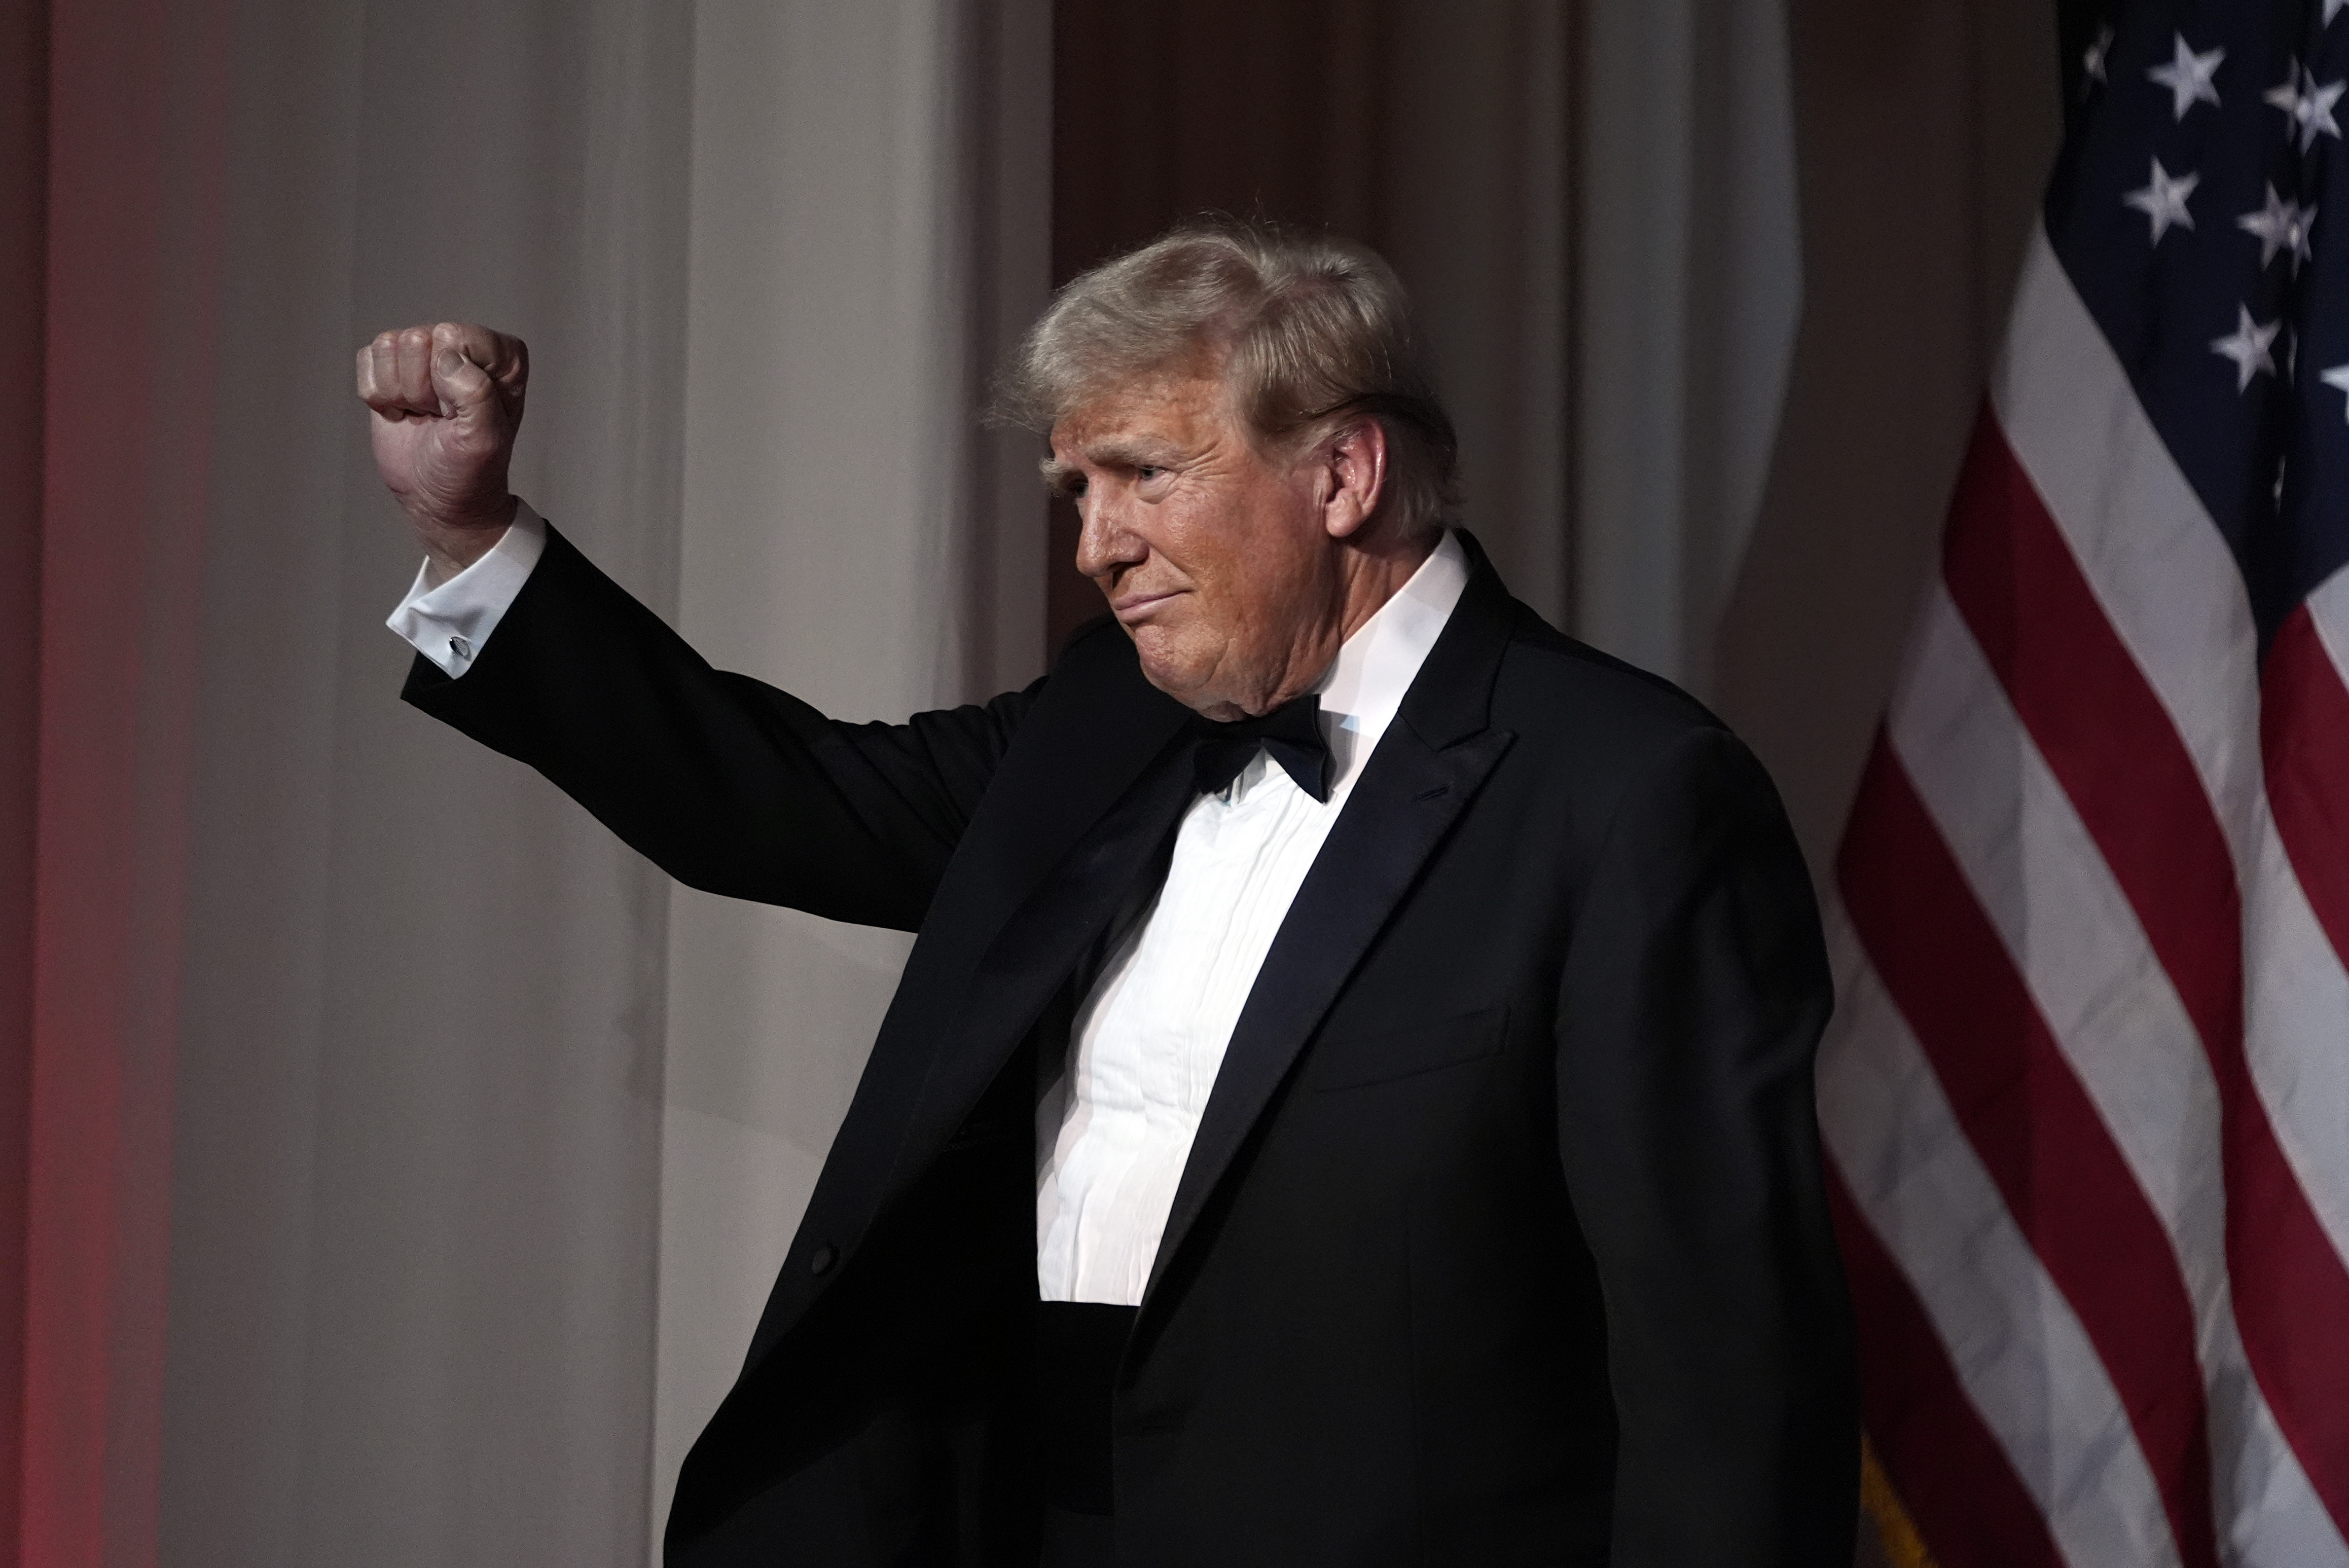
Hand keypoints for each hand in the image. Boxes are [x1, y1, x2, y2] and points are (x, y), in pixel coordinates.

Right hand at [356, 323, 528, 578]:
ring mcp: (425, 353)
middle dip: (422, 388)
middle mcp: (463, 346)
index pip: (456, 336)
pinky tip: (402, 411)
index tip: (459, 413)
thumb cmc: (470, 471)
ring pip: (388, 347)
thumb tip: (447, 359)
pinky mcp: (391, 366)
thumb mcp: (485, 440)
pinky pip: (366, 361)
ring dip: (400, 392)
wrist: (438, 497)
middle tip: (440, 416)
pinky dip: (379, 395)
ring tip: (423, 414)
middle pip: (417, 340)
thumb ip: (476, 394)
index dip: (450, 381)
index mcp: (500, 356)